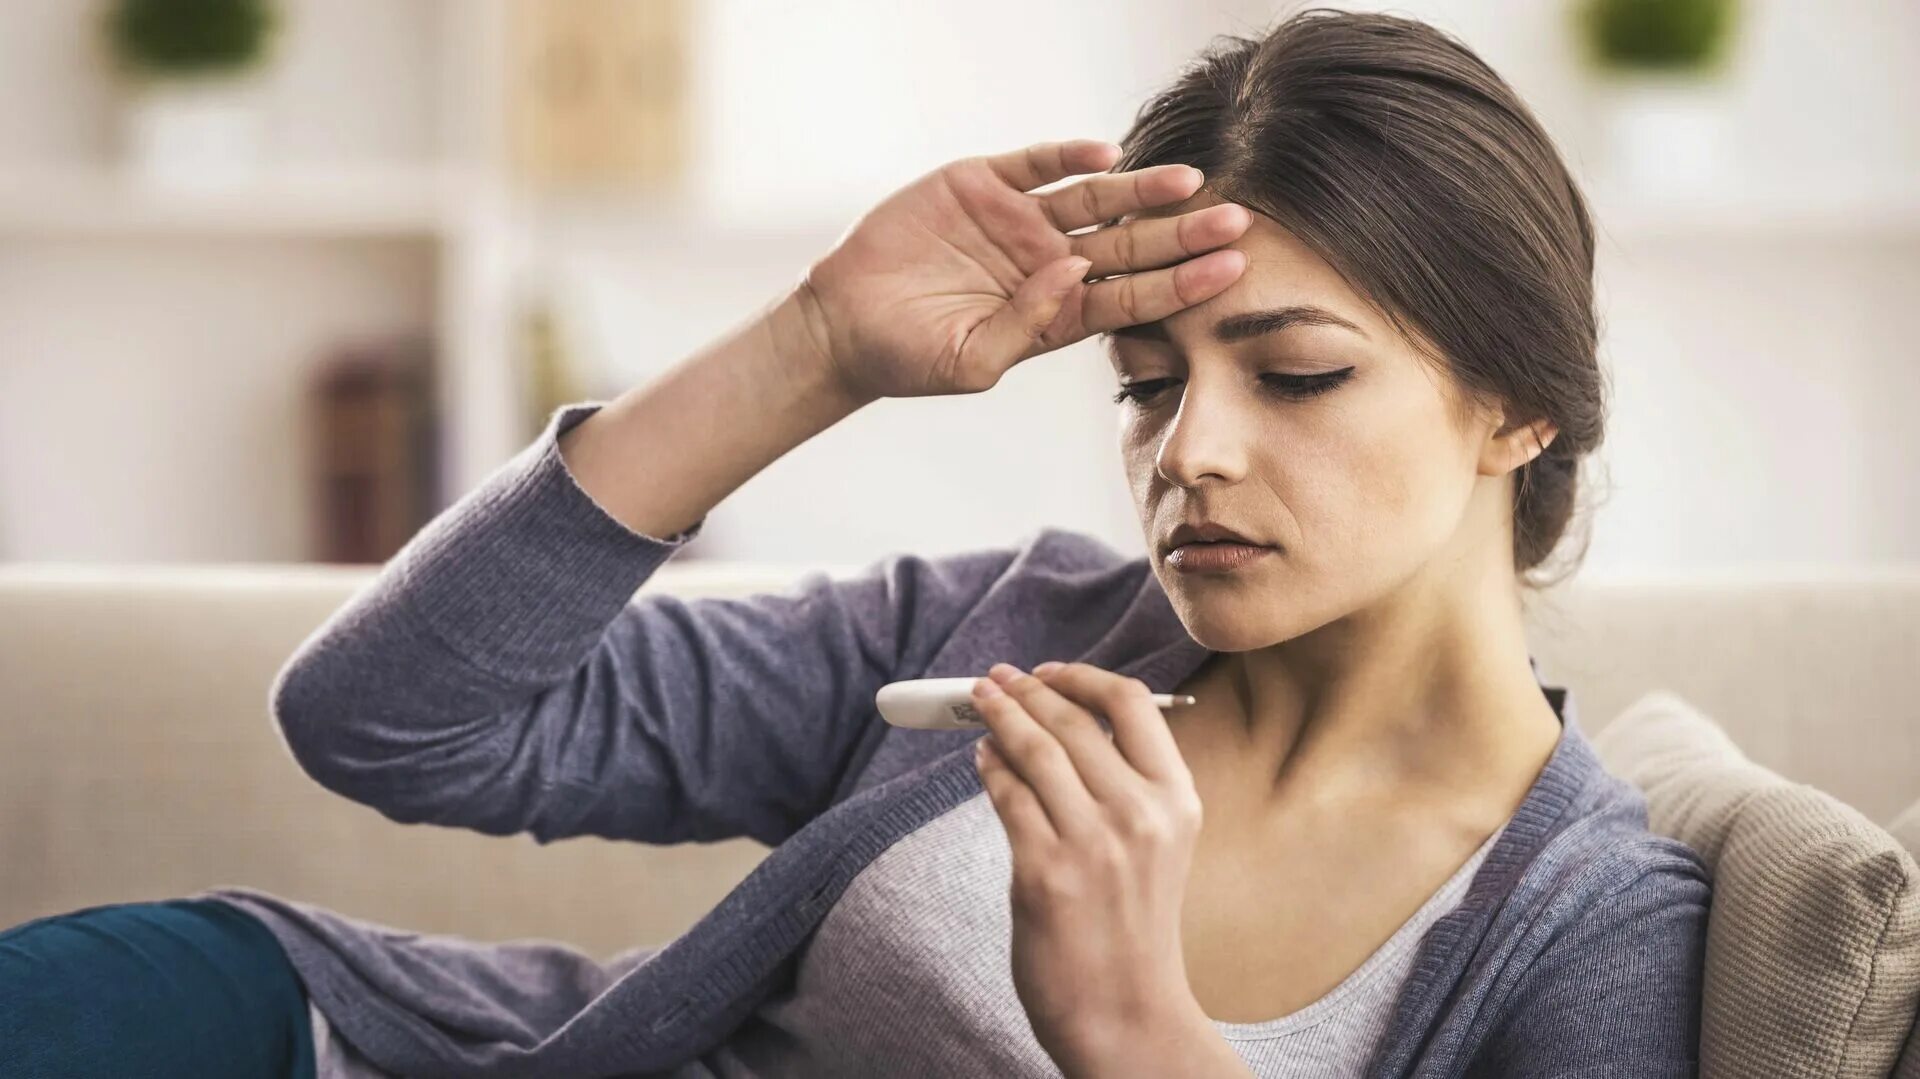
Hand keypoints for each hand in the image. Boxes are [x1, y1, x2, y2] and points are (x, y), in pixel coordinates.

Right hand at [795, 139, 1250, 401]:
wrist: (843, 324)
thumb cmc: (910, 358)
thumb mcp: (972, 363)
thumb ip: (1027, 325)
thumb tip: (1073, 272)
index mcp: (1055, 312)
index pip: (1133, 296)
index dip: (1181, 284)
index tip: (1230, 272)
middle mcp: (1047, 262)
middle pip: (1129, 244)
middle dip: (1182, 234)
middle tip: (1237, 222)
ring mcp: (1017, 220)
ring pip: (1095, 199)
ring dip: (1142, 191)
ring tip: (1189, 182)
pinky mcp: (980, 184)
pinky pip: (1036, 163)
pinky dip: (1069, 155)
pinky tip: (1107, 154)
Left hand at [969, 660, 1217, 1072]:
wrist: (1127, 1013)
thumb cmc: (1135, 928)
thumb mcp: (1159, 845)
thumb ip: (1125, 785)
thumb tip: (1060, 722)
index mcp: (1177, 800)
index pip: (1132, 704)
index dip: (1081, 677)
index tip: (1047, 671)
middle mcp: (1141, 814)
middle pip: (1072, 722)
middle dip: (1025, 691)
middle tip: (996, 678)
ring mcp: (1092, 843)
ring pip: (1034, 751)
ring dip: (999, 718)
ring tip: (981, 705)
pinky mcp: (1044, 872)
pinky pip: (1007, 797)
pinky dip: (990, 768)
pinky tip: (983, 759)